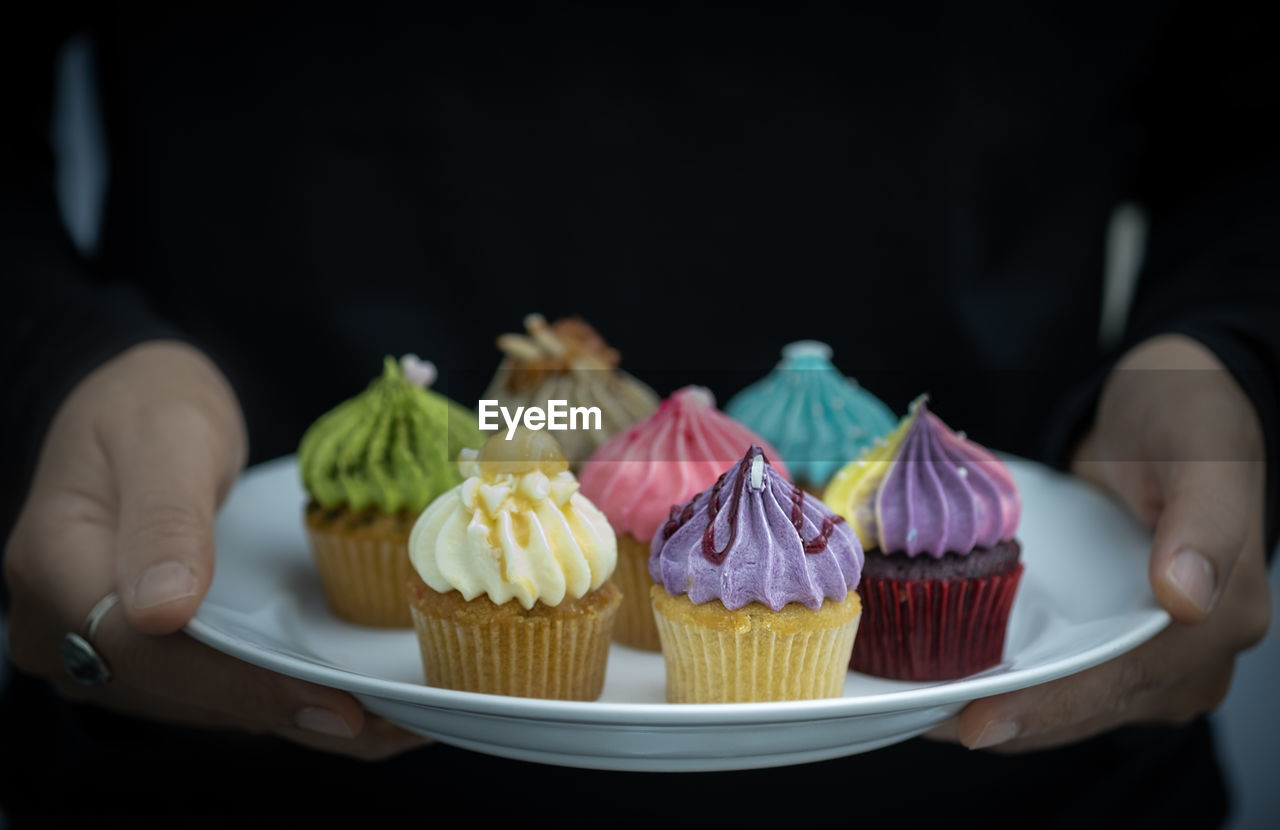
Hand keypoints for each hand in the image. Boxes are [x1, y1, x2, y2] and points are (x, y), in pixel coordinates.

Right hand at [4, 341, 426, 758]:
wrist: (133, 406)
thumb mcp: (168, 436)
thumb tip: (162, 612)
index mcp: (56, 566)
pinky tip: (347, 700)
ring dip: (286, 711)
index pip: (149, 653)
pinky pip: (208, 686)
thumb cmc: (149, 404)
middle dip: (282, 707)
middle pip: (178, 690)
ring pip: (197, 700)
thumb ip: (166, 518)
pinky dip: (274, 693)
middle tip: (388, 721)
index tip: (332, 701)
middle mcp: (62, 627)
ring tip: (385, 718)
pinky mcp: (140, 652)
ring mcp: (98, 647)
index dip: (244, 684)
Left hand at [930, 334, 1271, 750]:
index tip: (978, 722)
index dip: (1051, 707)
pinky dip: (1009, 683)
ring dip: (1001, 710)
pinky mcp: (1111, 639)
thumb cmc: (1186, 417)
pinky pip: (1059, 676)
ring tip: (918, 710)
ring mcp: (1150, 652)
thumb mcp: (1200, 449)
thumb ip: (1203, 521)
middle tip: (919, 721)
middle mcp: (1190, 652)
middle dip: (1009, 719)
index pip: (1125, 679)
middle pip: (1089, 704)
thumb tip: (1187, 599)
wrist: (1164, 404)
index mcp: (1224, 616)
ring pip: (1069, 702)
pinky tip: (947, 680)